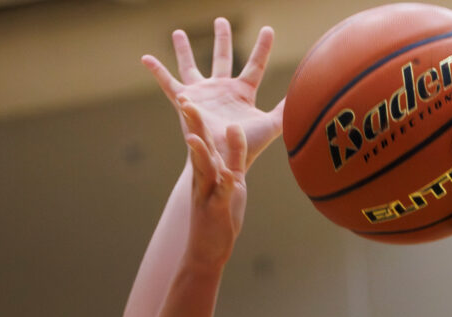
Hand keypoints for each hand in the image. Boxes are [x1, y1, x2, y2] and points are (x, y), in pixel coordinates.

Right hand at [142, 18, 282, 169]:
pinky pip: (168, 84)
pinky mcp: (185, 101)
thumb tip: (306, 93)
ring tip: (177, 32)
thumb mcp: (271, 125)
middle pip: (222, 58)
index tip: (268, 29)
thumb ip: (286, 108)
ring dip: (184, 50)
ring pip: (192, 66)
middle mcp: (221, 90)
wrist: (223, 161)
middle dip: (222, 39)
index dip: (262, 48)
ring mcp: (202, 94)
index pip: (255, 65)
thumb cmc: (247, 148)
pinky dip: (157, 71)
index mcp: (242, 93)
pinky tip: (145, 57)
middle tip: (221, 21)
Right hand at [182, 103, 246, 268]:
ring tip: (193, 136)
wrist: (207, 250)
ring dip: (199, 152)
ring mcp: (208, 193)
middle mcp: (205, 177)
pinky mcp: (217, 210)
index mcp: (209, 167)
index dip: (196, 116)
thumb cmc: (220, 214)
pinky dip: (225, 186)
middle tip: (184, 100)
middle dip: (192, 124)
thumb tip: (234, 126)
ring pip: (203, 169)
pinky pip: (222, 196)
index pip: (202, 136)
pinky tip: (229, 176)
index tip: (189, 94)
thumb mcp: (231, 180)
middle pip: (198, 145)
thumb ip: (234, 155)